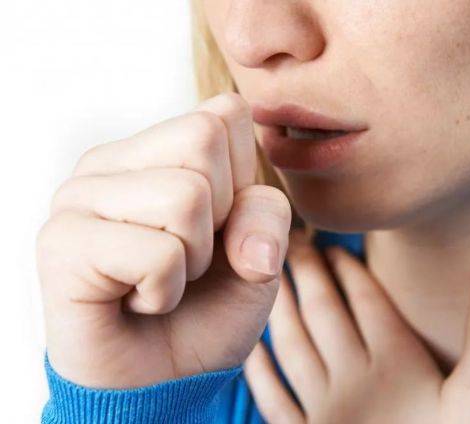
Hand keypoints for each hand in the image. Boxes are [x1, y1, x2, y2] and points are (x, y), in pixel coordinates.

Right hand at [36, 93, 291, 387]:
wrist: (165, 374)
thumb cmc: (208, 307)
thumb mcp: (260, 258)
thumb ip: (267, 219)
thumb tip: (246, 236)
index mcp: (157, 149)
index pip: (226, 113)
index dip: (244, 182)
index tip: (219, 228)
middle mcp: (112, 160)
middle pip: (204, 140)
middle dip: (220, 219)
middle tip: (188, 259)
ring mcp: (79, 196)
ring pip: (185, 196)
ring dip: (193, 261)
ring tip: (162, 280)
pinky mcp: (61, 243)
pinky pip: (157, 253)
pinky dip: (165, 291)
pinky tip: (136, 300)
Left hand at [244, 230, 469, 423]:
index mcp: (395, 362)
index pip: (365, 299)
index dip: (347, 268)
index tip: (331, 244)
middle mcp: (353, 378)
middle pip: (324, 312)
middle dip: (307, 273)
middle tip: (291, 241)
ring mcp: (324, 409)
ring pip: (294, 346)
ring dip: (280, 308)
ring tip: (269, 277)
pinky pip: (274, 398)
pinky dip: (260, 371)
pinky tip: (250, 348)